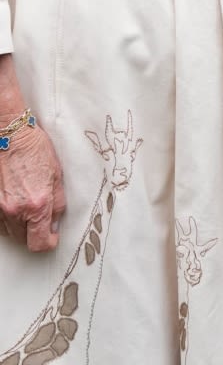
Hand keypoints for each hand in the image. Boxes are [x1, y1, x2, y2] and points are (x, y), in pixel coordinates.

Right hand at [0, 118, 65, 252]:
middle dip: (34, 234)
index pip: (40, 242)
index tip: (52, 238)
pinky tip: (14, 202)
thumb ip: (58, 204)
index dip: (48, 243)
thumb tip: (55, 224)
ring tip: (27, 206)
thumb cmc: (35, 151)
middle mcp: (15, 211)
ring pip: (9, 232)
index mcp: (37, 205)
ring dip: (19, 225)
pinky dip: (7, 218)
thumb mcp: (57, 176)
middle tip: (41, 219)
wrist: (9, 137)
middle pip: (23, 240)